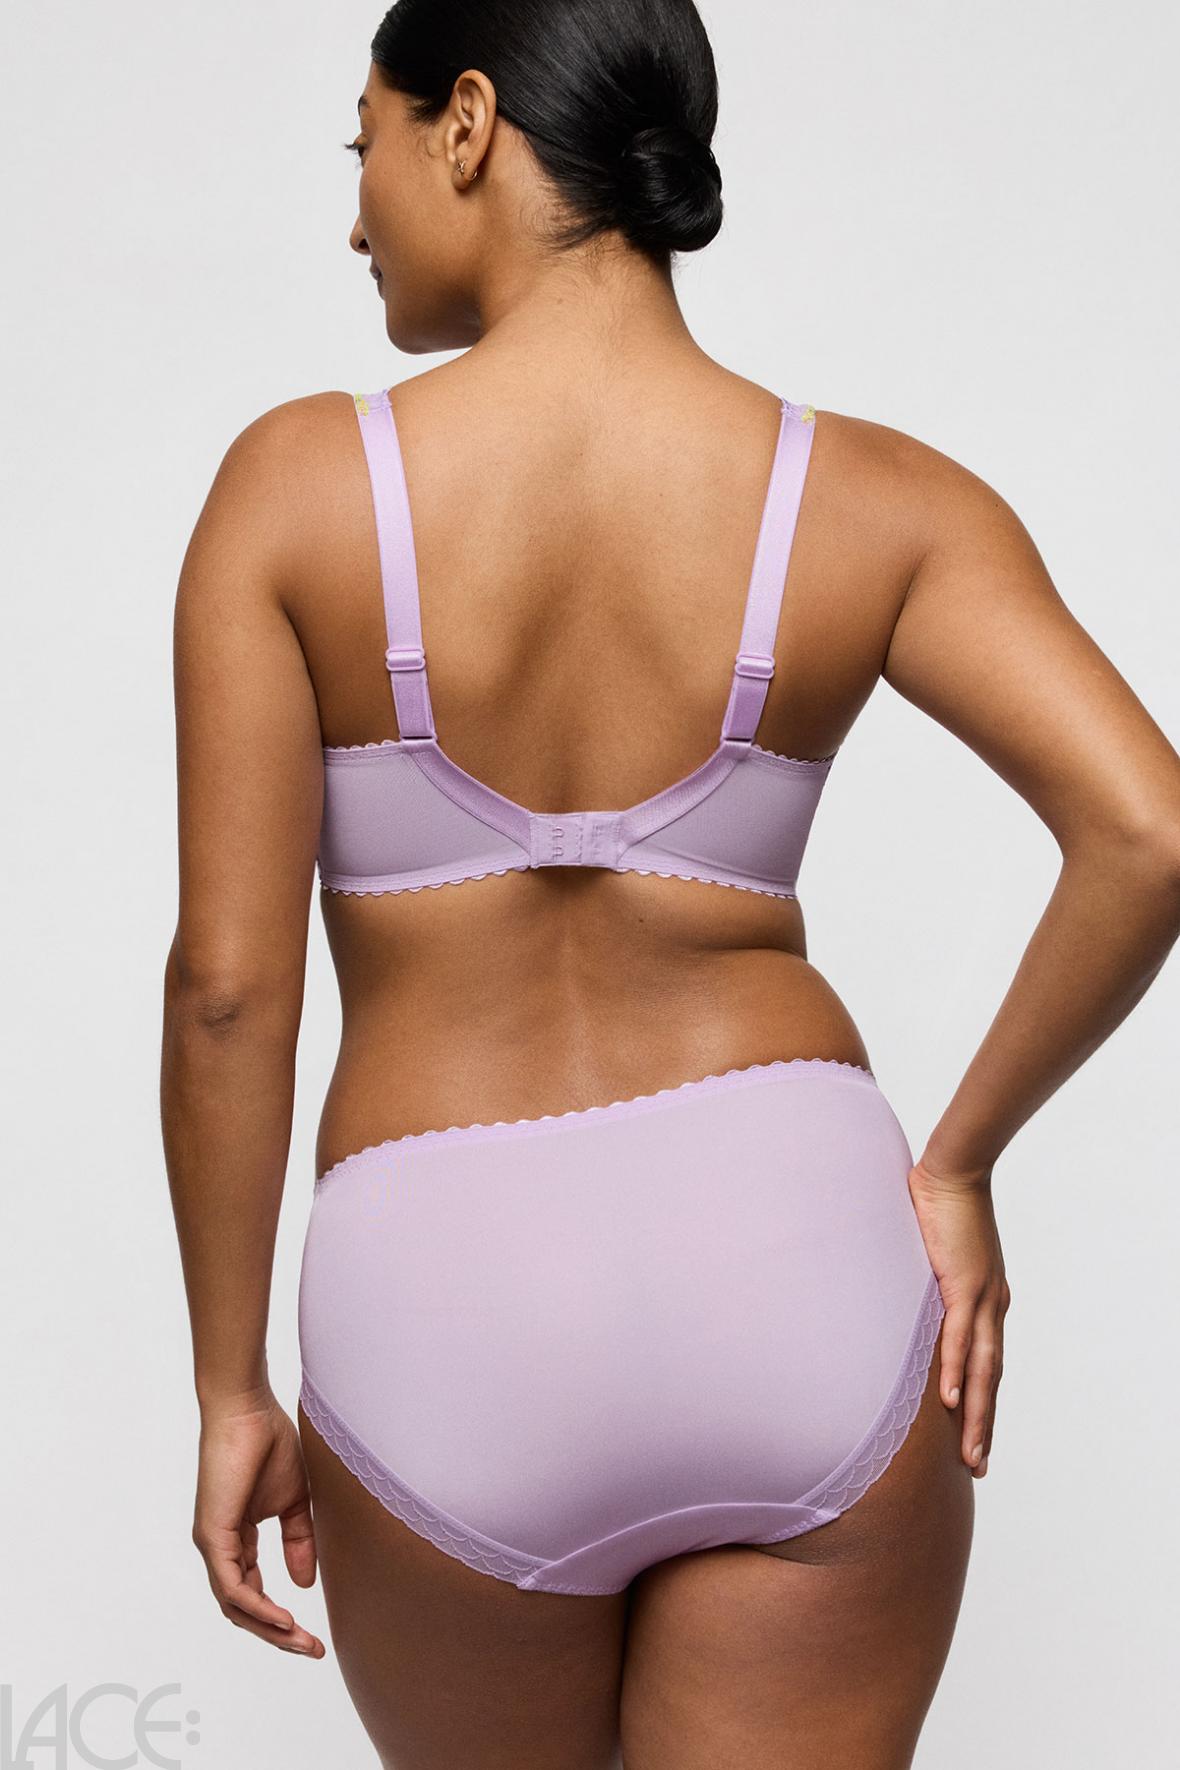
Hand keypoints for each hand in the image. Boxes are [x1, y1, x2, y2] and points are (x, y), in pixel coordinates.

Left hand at [192, 1388, 325, 1656]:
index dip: (281, 1619)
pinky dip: (257, 1608)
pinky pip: (232, 1588)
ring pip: (235, 1606)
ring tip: (300, 1640)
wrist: (248, 1410)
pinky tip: (282, 1617)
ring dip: (269, 1629)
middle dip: (277, 1635)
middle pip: (242, 1610)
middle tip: (311, 1650)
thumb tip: (303, 1585)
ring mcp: (212, 1544)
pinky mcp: (212, 1536)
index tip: (314, 1637)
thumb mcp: (295, 1502)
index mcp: (237, 1540)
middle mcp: (220, 1548)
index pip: (253, 1594)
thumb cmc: (269, 1444)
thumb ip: (298, 1542)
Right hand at [907, 1157, 1011, 1477]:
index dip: (984, 1401)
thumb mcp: (931, 1256)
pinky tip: (954, 1402)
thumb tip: (894, 1294)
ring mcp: (982, 1297)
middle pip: (991, 1378)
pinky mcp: (965, 1284)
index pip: (987, 1362)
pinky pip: (958, 1337)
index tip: (975, 1436)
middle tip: (977, 1467)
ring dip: (978, 1414)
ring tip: (971, 1454)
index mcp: (986, 1300)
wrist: (953, 1171)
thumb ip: (922, 1281)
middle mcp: (992, 1306)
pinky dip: (957, 1371)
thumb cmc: (938, 1205)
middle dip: (985, 1425)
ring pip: (982, 1369)